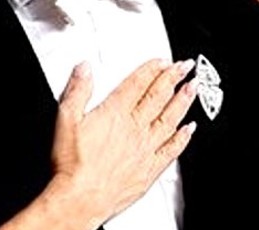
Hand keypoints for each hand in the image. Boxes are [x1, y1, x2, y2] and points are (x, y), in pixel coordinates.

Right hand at [44, 59, 197, 227]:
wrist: (81, 197)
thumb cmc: (72, 164)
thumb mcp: (66, 120)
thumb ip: (77, 91)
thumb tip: (84, 68)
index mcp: (115, 113)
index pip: (137, 84)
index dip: (151, 69)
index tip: (162, 60)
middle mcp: (134, 128)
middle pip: (157, 97)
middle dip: (172, 78)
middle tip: (184, 66)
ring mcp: (145, 149)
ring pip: (170, 119)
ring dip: (183, 102)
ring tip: (192, 88)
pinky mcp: (149, 169)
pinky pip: (171, 149)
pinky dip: (182, 137)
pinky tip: (189, 130)